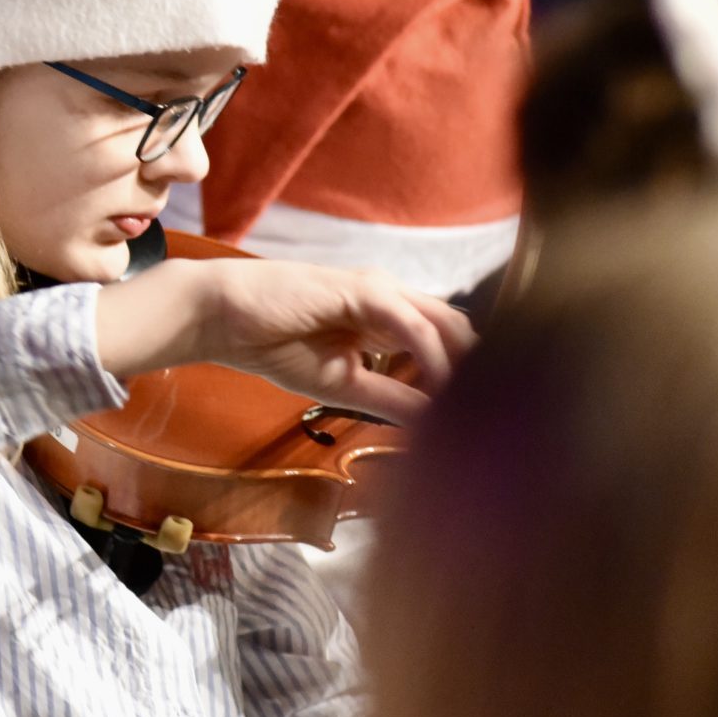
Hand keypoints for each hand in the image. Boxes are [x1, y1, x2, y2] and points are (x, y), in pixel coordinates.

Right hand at [96, 258, 472, 421]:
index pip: (447, 340)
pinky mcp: (363, 290)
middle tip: (495, 416)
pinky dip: (433, 357)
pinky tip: (442, 389)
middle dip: (482, 369)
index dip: (469, 374)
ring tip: (476, 409)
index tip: (485, 418)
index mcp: (387, 318)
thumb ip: (389, 398)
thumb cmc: (271, 344)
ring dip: (466, 366)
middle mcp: (392, 298)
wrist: (222, 316)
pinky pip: (412, 324)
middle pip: (460, 329)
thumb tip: (434, 426)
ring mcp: (380, 290)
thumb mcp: (342, 384)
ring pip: (446, 323)